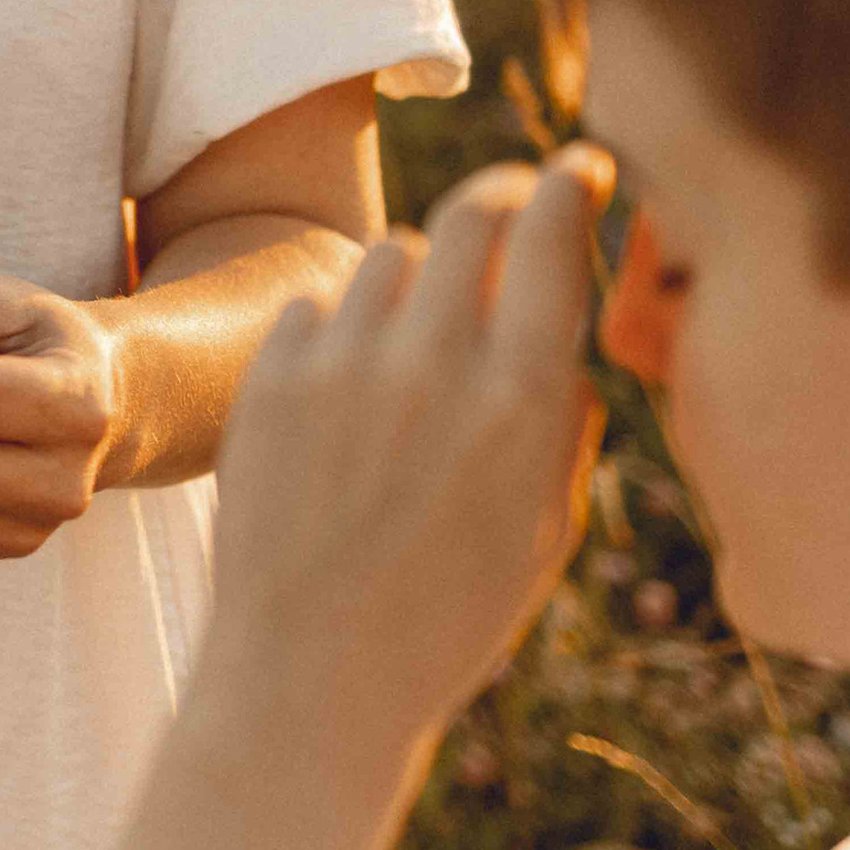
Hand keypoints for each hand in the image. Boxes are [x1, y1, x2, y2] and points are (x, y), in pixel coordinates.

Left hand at [210, 153, 607, 771]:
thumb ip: (562, 414)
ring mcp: (340, 366)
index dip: (570, 184)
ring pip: (393, 255)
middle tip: (510, 211)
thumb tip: (567, 323)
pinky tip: (349, 394)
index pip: (552, 237)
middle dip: (501, 199)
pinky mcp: (269, 381)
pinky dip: (342, 330)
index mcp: (519, 403)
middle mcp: (430, 365)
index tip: (580, 167)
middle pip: (470, 214)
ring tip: (421, 350)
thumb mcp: (545, 527)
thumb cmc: (448, 616)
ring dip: (420, 280)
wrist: (312, 682)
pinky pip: (318, 305)